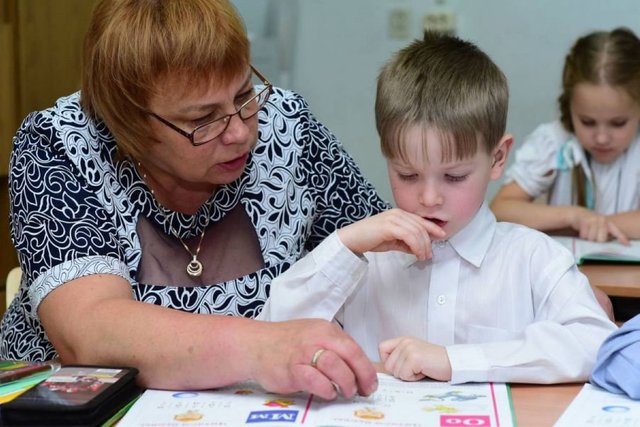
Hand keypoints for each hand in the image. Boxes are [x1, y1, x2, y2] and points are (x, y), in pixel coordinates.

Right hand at [249, 319, 377, 399]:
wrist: (254, 344)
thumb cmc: (285, 343)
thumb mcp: (313, 336)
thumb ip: (333, 348)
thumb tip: (356, 369)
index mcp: (325, 330)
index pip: (354, 347)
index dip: (366, 368)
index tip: (370, 383)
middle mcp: (316, 338)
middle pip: (348, 354)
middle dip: (362, 375)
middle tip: (363, 390)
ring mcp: (303, 353)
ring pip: (334, 365)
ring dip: (345, 382)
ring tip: (345, 391)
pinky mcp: (291, 369)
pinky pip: (314, 380)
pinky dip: (325, 388)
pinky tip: (327, 392)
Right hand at [337, 209, 445, 260]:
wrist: (352, 239)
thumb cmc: (369, 239)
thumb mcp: (391, 241)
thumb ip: (405, 242)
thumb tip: (417, 248)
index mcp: (398, 214)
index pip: (419, 220)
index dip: (432, 227)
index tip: (441, 236)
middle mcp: (397, 213)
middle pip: (420, 226)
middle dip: (428, 242)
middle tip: (429, 254)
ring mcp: (393, 219)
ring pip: (416, 232)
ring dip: (423, 246)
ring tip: (423, 257)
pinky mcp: (389, 226)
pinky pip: (409, 236)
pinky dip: (416, 246)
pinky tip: (416, 254)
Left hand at [379, 336, 451, 381]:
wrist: (454, 363)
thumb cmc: (435, 362)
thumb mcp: (414, 354)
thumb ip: (400, 357)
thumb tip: (384, 369)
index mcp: (403, 339)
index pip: (381, 348)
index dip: (389, 361)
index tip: (403, 365)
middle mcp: (404, 341)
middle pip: (388, 365)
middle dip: (401, 371)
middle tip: (417, 367)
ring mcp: (409, 349)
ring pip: (396, 372)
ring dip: (409, 375)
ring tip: (422, 368)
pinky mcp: (414, 358)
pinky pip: (404, 375)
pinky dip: (414, 378)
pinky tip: (424, 371)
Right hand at [569, 207, 628, 244]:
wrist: (576, 213)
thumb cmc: (589, 221)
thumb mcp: (599, 225)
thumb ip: (605, 232)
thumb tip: (608, 242)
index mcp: (608, 222)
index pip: (616, 231)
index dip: (621, 238)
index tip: (627, 244)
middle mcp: (602, 220)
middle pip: (601, 240)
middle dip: (596, 240)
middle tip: (592, 235)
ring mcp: (594, 220)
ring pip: (592, 239)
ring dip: (588, 238)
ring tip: (587, 232)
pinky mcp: (585, 222)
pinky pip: (584, 236)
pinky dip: (582, 236)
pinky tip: (582, 230)